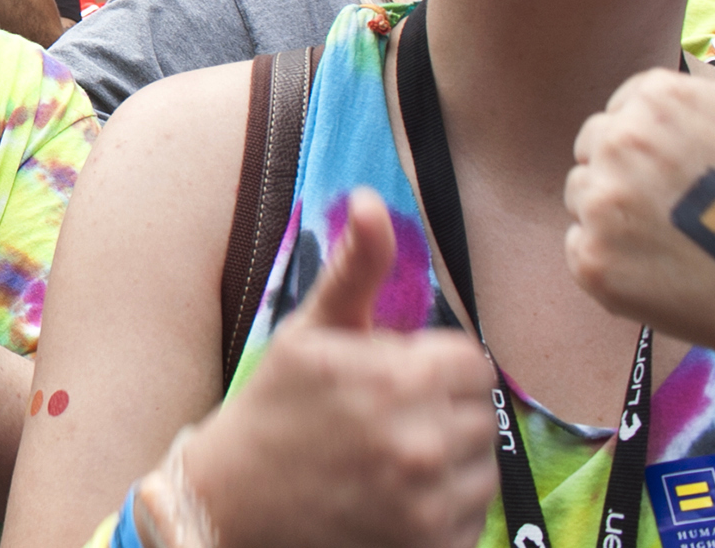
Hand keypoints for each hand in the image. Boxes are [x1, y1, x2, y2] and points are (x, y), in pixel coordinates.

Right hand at [175, 189, 497, 547]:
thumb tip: (370, 200)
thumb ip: (356, 267)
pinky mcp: (425, 544)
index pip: (472, 362)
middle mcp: (418, 441)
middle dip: (443, 410)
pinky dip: (445, 507)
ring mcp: (423, 502)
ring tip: (395, 456)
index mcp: (396, 378)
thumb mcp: (311, 329)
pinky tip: (398, 495)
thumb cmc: (275, 405)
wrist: (232, 499)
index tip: (397, 377)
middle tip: (390, 418)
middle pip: (481, 414)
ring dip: (449, 460)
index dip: (436, 365)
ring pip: (482, 466)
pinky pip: (472, 516)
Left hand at [565, 0, 714, 367]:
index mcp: (657, 93)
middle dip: (640, 176)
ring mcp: (599, 202)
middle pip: (599, 150)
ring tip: (693, 243)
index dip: (674, 143)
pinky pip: (583, 253)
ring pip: (586, 199)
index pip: (629, 111)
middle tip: (706, 212)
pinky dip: (619, 269)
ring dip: (626, 221)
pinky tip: (673, 277)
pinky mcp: (589, 262)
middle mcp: (617, 138)